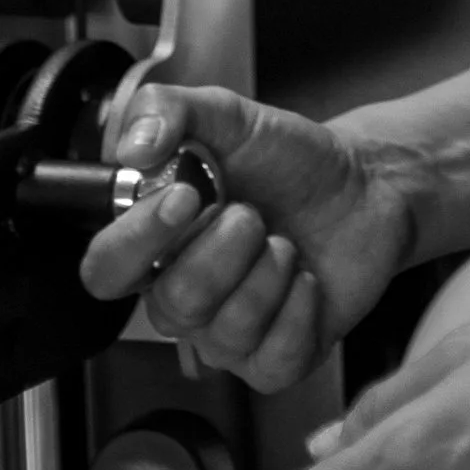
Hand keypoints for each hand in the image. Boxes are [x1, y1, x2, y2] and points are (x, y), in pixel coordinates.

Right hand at [77, 88, 416, 393]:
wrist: (362, 184)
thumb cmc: (289, 159)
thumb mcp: (228, 114)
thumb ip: (167, 109)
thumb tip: (131, 147)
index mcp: (158, 241)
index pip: (106, 268)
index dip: (137, 240)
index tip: (185, 196)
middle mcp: (183, 294)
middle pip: (169, 306)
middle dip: (221, 252)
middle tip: (251, 214)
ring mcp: (227, 333)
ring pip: (222, 334)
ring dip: (267, 273)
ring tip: (283, 240)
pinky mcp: (275, 360)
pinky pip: (272, 360)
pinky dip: (299, 309)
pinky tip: (306, 278)